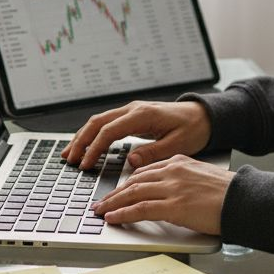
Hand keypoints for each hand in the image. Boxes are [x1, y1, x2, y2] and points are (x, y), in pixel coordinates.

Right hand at [62, 100, 211, 169]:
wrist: (204, 116)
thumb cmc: (193, 129)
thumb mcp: (177, 145)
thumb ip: (153, 152)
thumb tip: (131, 160)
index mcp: (143, 115)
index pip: (109, 131)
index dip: (94, 148)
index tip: (86, 164)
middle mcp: (133, 109)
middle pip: (97, 123)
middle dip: (81, 141)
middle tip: (70, 159)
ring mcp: (131, 111)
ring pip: (99, 121)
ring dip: (83, 137)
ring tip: (70, 154)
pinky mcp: (132, 116)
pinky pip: (107, 123)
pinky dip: (93, 135)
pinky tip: (87, 146)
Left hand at [91, 154, 234, 234]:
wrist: (246, 200)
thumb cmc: (230, 194)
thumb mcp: (203, 179)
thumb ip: (184, 181)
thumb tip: (171, 194)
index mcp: (180, 162)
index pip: (146, 171)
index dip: (128, 183)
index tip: (118, 191)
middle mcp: (173, 171)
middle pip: (135, 181)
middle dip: (115, 193)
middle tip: (101, 202)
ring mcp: (173, 188)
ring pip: (133, 193)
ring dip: (113, 203)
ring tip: (101, 211)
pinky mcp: (174, 206)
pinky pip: (140, 209)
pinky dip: (123, 214)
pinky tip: (113, 218)